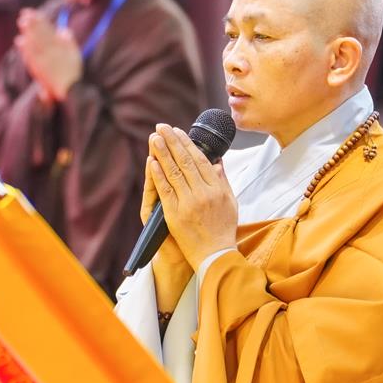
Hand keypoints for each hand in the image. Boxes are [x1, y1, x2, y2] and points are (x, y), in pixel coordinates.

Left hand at [15, 9, 81, 101]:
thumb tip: (63, 30)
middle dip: (33, 23)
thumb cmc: (72, 73)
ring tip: (22, 22)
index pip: (49, 31)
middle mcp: (52, 52)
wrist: (69, 89)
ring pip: (35, 43)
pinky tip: (19, 40)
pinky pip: (30, 56)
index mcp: (60, 47)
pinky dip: (25, 48)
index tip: (35, 13)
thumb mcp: (75, 55)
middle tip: (25, 13)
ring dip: (28, 31)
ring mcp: (44, 60)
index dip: (41, 21)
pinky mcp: (38, 69)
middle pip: (40, 34)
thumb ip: (69, 42)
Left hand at [147, 124, 236, 270]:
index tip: (178, 131)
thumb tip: (218, 162)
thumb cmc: (223, 230)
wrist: (215, 255)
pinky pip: (165, 191)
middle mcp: (203, 193)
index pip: (200, 160)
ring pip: (173, 172)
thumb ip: (223, 181)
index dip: (187, 144)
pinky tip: (151, 161)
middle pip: (185, 162)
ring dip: (162, 153)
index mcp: (217, 189)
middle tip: (161, 126)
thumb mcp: (231, 203)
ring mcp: (189, 203)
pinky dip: (157, 175)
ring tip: (154, 137)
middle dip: (172, 142)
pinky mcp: (175, 214)